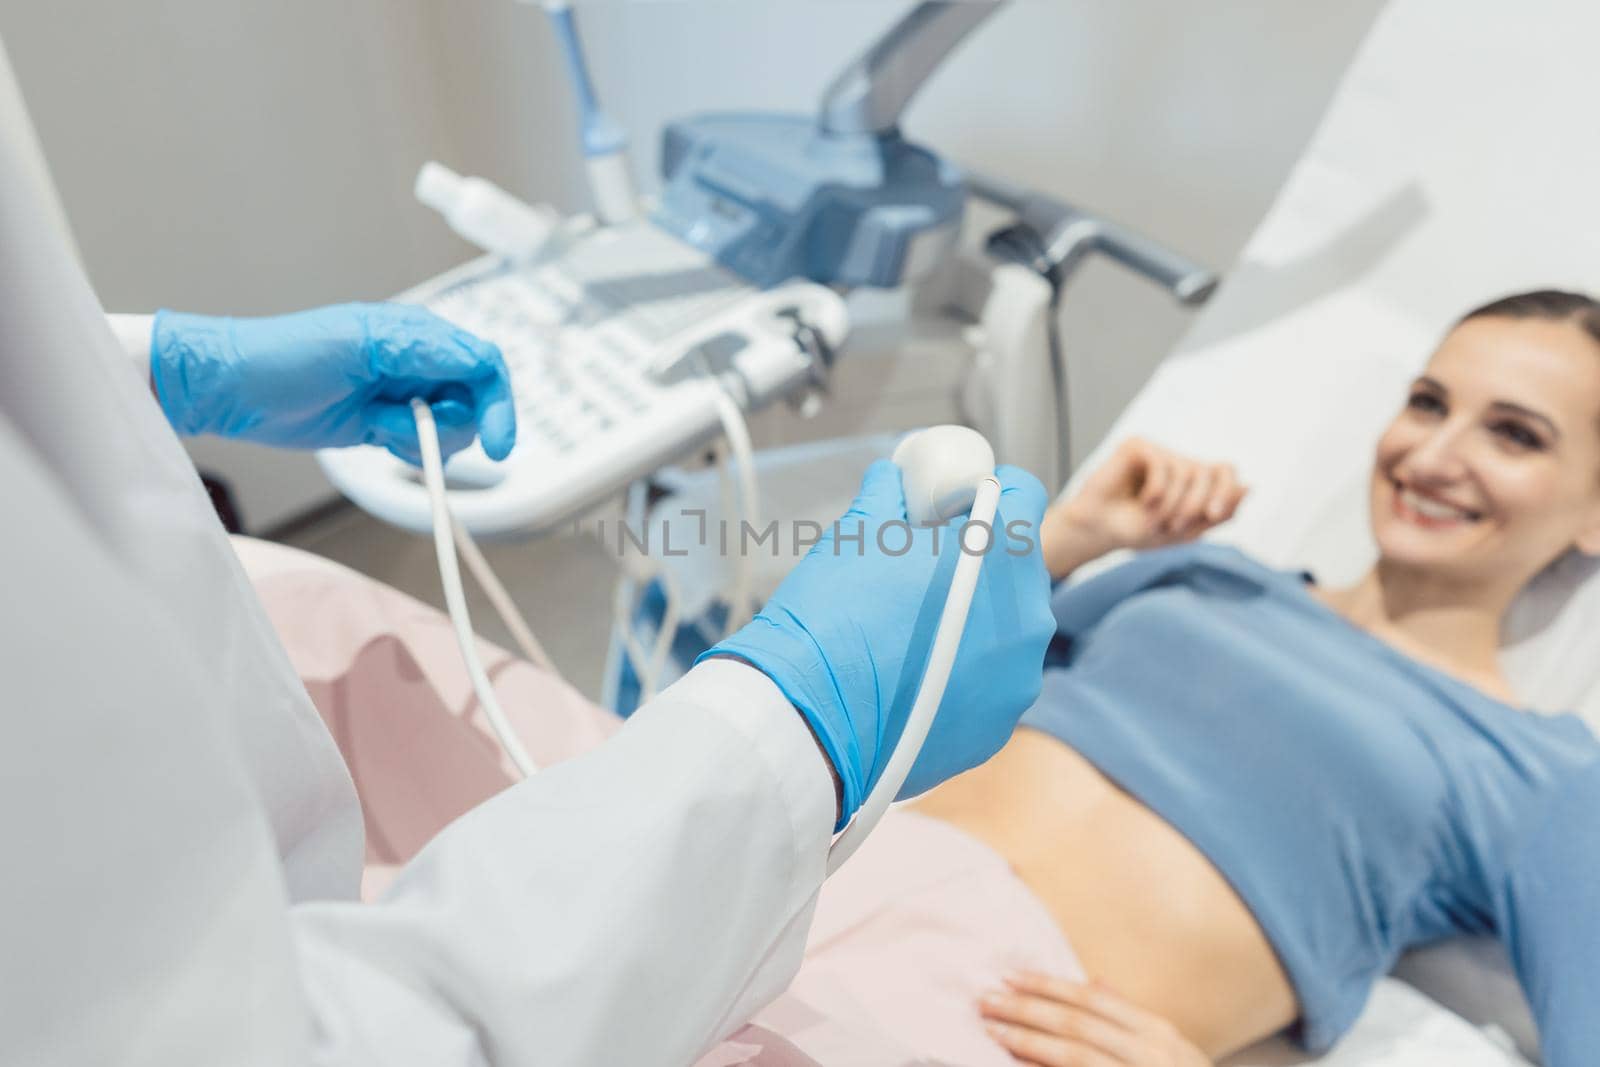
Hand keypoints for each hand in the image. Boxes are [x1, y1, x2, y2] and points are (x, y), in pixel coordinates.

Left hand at [151, 302, 514, 462]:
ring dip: (418, 439)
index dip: (500, 406)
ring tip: (374, 426)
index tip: (499, 445)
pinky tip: (373, 437)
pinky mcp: (387, 423)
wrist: (231, 389)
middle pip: (474, 404)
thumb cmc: (285, 355)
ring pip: (452, 431)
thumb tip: (482, 360)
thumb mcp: (360, 345)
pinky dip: (407, 451)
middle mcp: (418, 362)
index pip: (484, 367)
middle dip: (446, 426)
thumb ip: (425, 350)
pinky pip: (423, 447)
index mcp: (417, 334)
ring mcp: (404, 395)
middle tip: (396, 426)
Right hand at [701, 460, 1054, 828]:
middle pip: (1018, 568)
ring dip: (974, 619)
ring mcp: (1019, 680)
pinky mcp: (998, 727)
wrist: (811, 716)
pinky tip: (917, 672)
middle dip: (980, 560)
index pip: (1025, 493)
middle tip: (925, 565)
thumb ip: (889, 493)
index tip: (956, 503)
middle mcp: (1029, 619)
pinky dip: (964, 673)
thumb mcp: (859, 530)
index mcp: (1005, 557)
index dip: (990, 489)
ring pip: (1007, 630)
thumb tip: (893, 478)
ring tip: (914, 627)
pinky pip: (991, 684)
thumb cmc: (835, 614)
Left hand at [980, 973, 1209, 1066]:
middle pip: (1076, 1024)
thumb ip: (1129, 1017)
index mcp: (1157, 1032)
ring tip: (993, 1030)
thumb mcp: (1170, 1049)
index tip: (1009, 976)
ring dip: (1028, 1041)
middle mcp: (1149, 1054)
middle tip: (986, 1000)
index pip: (1092, 1000)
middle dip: (1026, 1009)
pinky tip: (1017, 1064)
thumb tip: (1093, 982)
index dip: (1048, 985)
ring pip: (1073, 1055)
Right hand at [1043, 439, 1245, 577]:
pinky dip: (1157, 491)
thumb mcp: (1184, 531)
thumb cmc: (1136, 530)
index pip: (1225, 471)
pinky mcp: (1137, 446)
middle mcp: (1178, 462)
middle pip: (1208, 472)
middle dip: (1196, 504)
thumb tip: (1250, 487)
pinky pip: (1162, 464)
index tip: (1213, 515)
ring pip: (1185, 472)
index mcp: (1193, 481)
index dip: (1227, 491)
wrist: (1098, 530)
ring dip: (1172, 504)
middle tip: (1176, 526)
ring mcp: (1158, 452)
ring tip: (1154, 520)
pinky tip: (1144, 503)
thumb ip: (1218, 513)